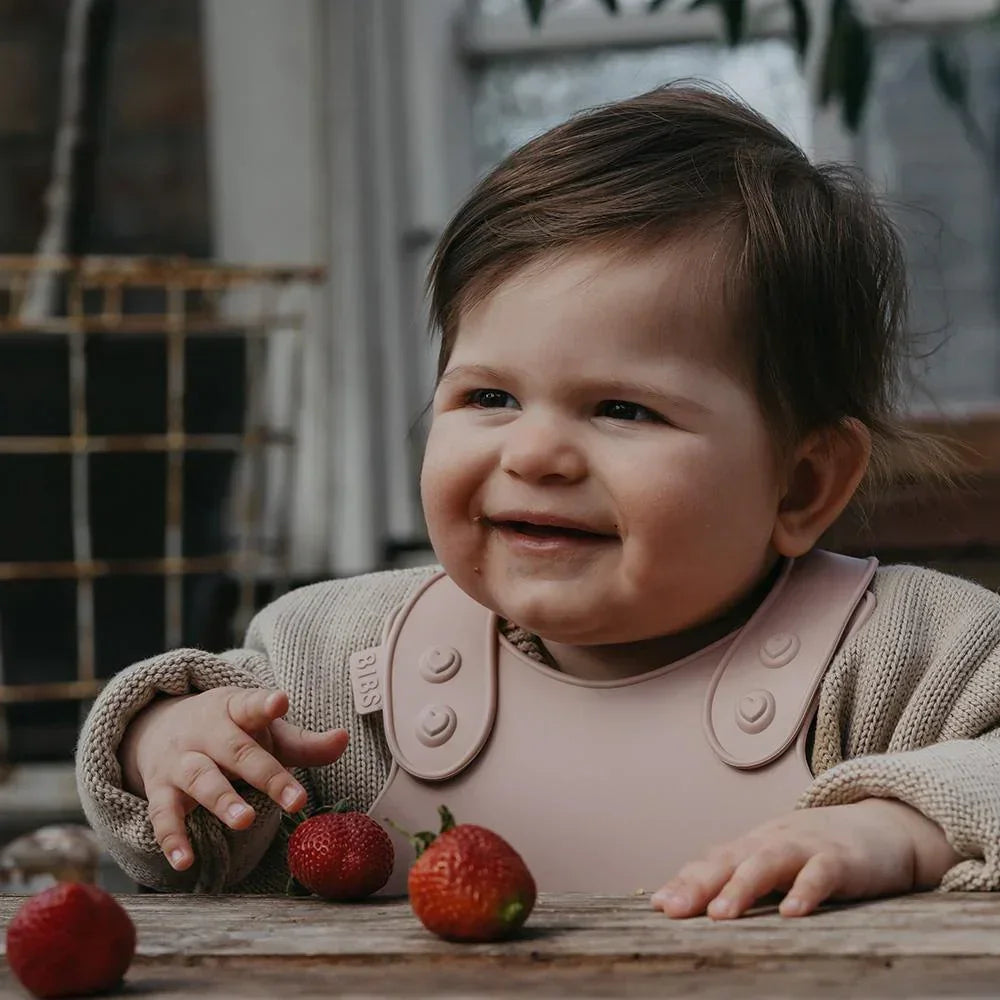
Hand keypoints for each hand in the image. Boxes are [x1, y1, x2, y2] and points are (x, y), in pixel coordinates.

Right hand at [118, 687, 348, 871]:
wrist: (158, 727)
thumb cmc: (229, 733)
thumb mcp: (264, 732)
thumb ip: (303, 742)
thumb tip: (344, 739)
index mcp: (235, 710)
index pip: (251, 705)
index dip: (266, 704)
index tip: (280, 701)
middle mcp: (206, 733)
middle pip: (236, 751)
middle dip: (266, 774)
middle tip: (296, 800)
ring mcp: (181, 761)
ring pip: (201, 779)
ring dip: (223, 801)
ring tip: (246, 821)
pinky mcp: (161, 790)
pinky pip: (163, 815)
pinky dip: (173, 839)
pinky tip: (186, 862)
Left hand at [651, 798, 961, 919]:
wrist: (885, 826)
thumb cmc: (822, 850)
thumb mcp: (780, 859)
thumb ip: (745, 877)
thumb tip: (702, 905)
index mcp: (755, 845)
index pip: (713, 861)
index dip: (685, 880)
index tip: (659, 903)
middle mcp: (773, 841)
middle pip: (730, 859)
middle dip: (698, 884)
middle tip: (673, 909)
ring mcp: (806, 847)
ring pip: (767, 862)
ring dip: (741, 888)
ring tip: (719, 915)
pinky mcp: (842, 860)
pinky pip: (821, 874)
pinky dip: (805, 892)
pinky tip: (791, 914)